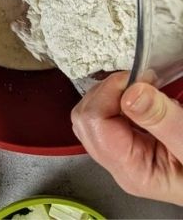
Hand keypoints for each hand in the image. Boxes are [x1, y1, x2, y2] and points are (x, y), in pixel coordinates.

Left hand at [71, 72, 182, 205]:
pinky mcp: (131, 139)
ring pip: (92, 112)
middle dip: (108, 91)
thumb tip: (131, 94)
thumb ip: (163, 120)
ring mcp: (123, 151)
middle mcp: (120, 161)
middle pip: (85, 117)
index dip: (109, 92)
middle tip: (141, 81)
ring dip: (113, 92)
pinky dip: (120, 96)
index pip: (93, 122)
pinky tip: (143, 93)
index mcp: (130, 169)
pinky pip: (108, 113)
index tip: (137, 80)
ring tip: (145, 85)